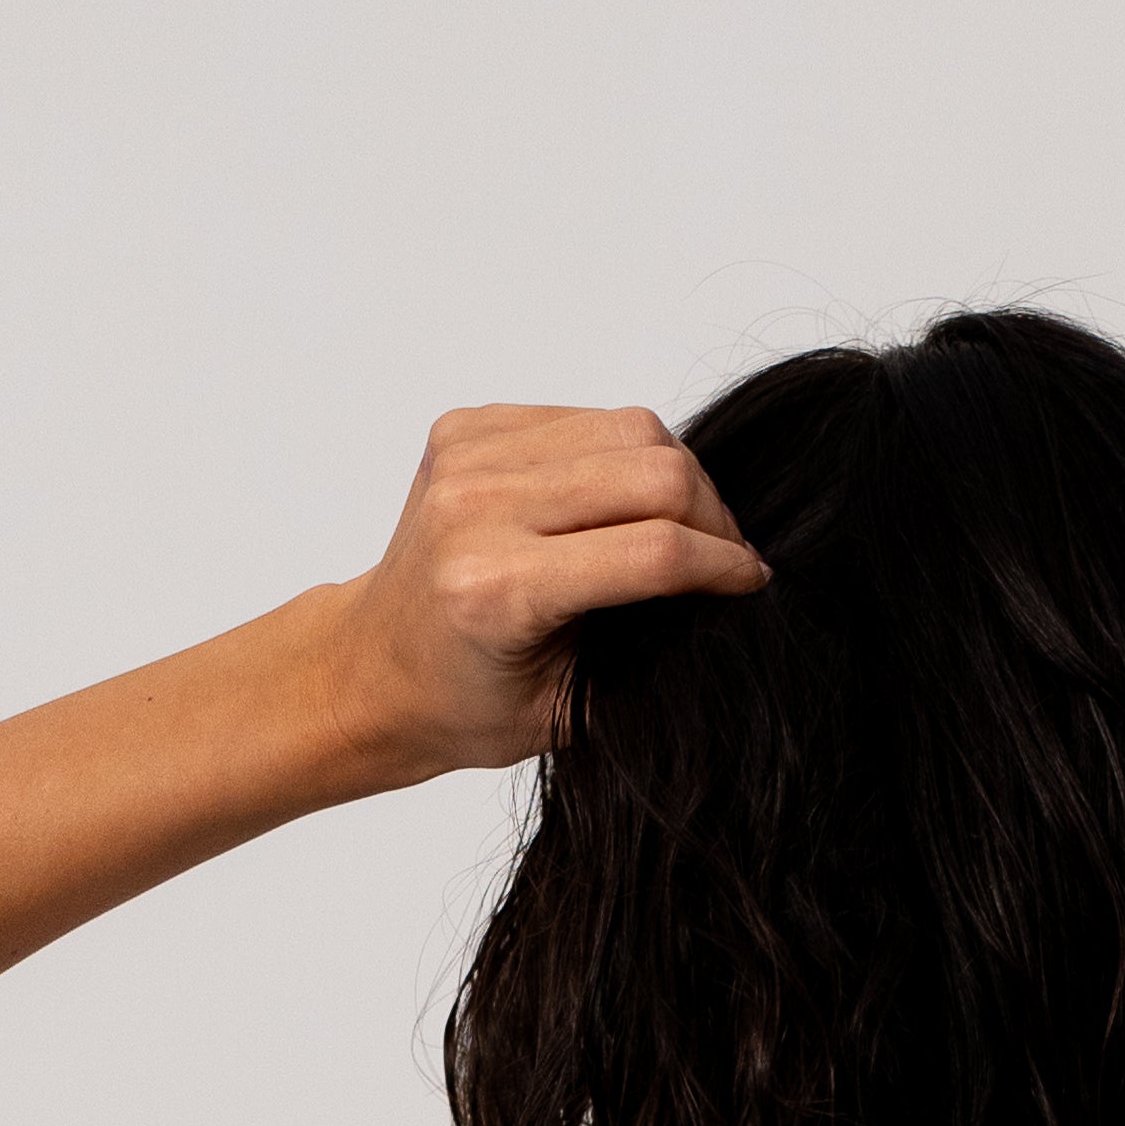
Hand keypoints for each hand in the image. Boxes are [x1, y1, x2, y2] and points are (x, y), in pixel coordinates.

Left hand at [321, 405, 767, 782]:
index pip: (652, 549)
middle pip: (650, 471)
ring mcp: (468, 457)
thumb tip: (727, 590)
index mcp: (496, 589)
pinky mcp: (467, 427)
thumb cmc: (466, 703)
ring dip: (675, 477)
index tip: (750, 582)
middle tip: (725, 557)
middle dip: (710, 514)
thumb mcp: (569, 708)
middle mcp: (476, 509)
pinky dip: (621, 455)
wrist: (374, 666)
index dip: (721, 563)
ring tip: (686, 527)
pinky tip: (621, 502)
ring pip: (627, 428)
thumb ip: (646, 648)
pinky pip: (584, 417)